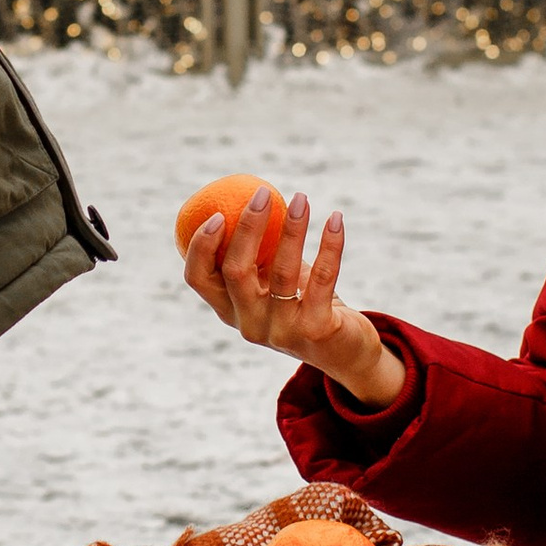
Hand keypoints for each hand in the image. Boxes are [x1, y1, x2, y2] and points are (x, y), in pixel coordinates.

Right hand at [181, 184, 405, 408]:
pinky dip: (330, 244)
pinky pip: (323, 278)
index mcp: (230, 310)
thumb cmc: (304, 303)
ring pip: (282, 271)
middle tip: (262, 194)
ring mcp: (281, 331)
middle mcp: (250, 324)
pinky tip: (335, 219)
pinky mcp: (316, 331)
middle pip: (235, 270)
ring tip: (302, 198)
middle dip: (247, 226)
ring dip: (292, 228)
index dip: (200, 245)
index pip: (198, 279)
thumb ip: (257, 254)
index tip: (218, 213)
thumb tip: (249, 197)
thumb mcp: (273, 281)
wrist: (346, 351)